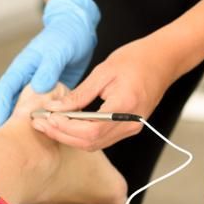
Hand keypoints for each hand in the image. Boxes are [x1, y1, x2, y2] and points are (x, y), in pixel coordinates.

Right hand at [0, 0, 100, 129]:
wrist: (78, 29)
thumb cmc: (65, 36)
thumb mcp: (57, 50)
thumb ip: (48, 68)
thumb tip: (38, 87)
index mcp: (21, 68)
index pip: (4, 91)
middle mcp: (25, 79)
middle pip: (10, 103)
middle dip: (7, 121)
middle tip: (5, 141)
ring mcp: (36, 86)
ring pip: (24, 108)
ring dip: (23, 123)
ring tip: (21, 142)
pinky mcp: (48, 91)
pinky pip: (41, 108)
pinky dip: (41, 119)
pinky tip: (44, 131)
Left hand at [31, 35, 178, 150]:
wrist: (164, 60)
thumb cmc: (136, 59)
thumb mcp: (104, 71)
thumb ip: (80, 94)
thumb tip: (56, 108)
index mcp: (126, 106)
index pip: (92, 129)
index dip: (66, 128)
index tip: (47, 118)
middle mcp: (130, 123)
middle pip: (90, 142)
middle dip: (62, 135)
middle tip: (40, 123)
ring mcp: (131, 128)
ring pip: (94, 144)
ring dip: (68, 137)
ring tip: (47, 124)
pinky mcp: (128, 128)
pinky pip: (100, 139)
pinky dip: (80, 135)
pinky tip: (65, 124)